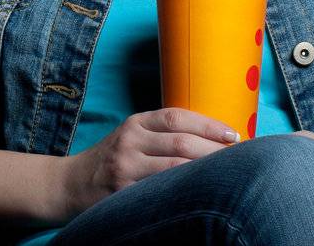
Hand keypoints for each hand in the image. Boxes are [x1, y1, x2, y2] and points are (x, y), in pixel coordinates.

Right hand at [54, 108, 238, 222]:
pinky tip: (203, 196)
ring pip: (175, 169)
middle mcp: (129, 141)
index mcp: (135, 123)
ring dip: (207, 172)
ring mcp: (126, 169)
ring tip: (230, 177)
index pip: (177, 117)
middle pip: (181, 143)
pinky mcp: (124, 193)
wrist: (71, 185)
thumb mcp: (131, 137)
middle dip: (215, 151)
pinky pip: (162, 193)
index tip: (234, 135)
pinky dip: (186, 193)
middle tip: (242, 159)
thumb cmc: (112, 160)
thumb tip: (213, 139)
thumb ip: (162, 135)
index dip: (208, 125)